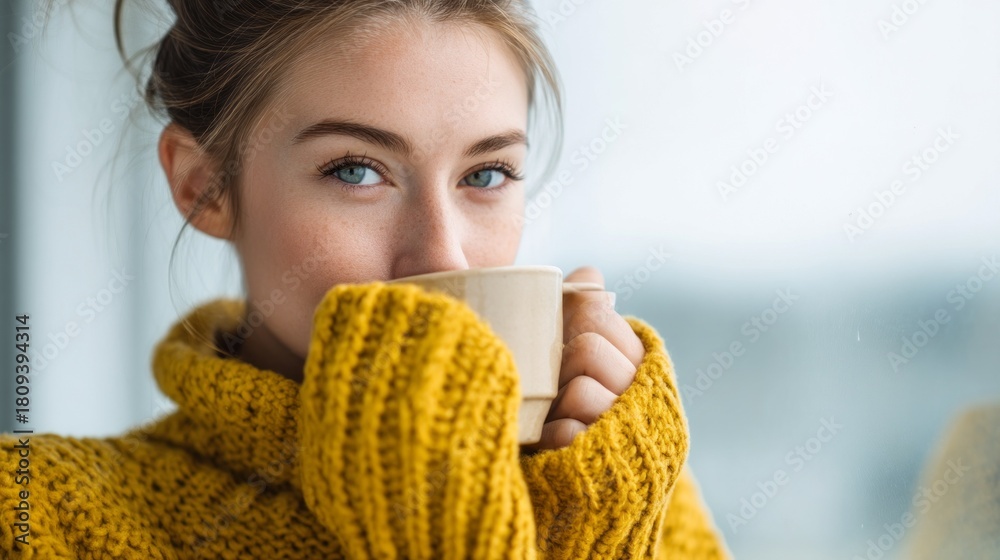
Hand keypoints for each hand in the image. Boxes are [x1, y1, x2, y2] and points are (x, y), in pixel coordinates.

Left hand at [521, 266, 646, 452]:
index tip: (566, 339)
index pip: (601, 315)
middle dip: (563, 363)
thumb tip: (590, 273)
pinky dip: (551, 435)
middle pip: (589, 349)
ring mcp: (624, 435)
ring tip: (554, 416)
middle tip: (557, 383)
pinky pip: (567, 433)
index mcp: (642, 365)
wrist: (572, 485)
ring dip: (556, 403)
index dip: (574, 321)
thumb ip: (585, 316)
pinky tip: (551, 442)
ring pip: (581, 391)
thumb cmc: (570, 408)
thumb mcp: (577, 358)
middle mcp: (643, 399)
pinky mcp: (600, 468)